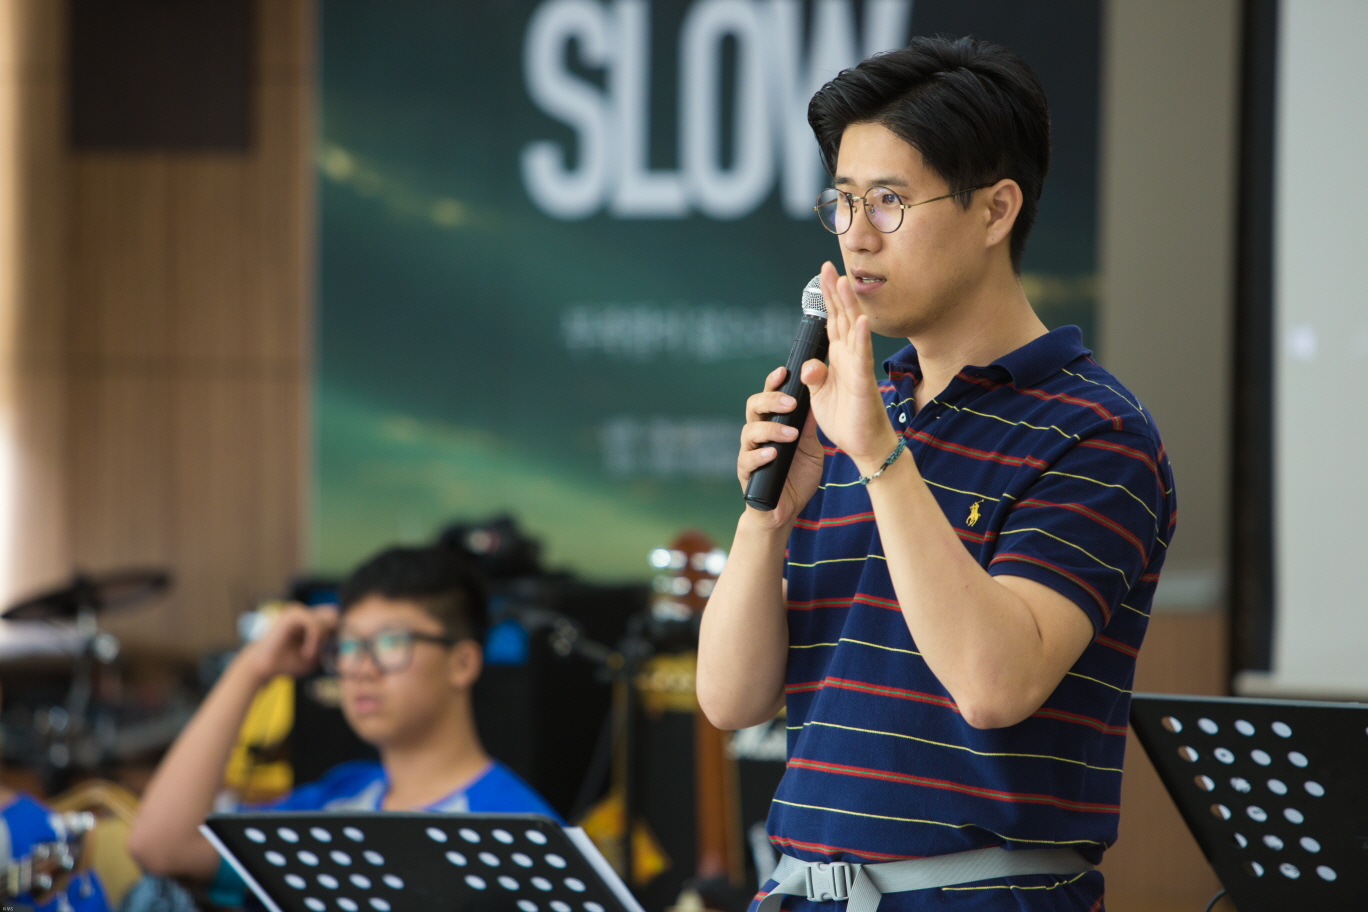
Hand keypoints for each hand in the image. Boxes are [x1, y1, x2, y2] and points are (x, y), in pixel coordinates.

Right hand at [237, 604, 337, 684]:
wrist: (263, 666)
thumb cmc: (288, 663)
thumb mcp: (316, 656)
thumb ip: (329, 646)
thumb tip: (344, 639)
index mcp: (312, 619)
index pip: (337, 617)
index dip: (339, 631)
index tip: (333, 649)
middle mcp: (306, 612)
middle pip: (335, 616)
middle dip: (333, 633)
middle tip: (322, 651)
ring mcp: (299, 611)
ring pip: (327, 618)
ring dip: (322, 638)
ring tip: (311, 653)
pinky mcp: (292, 614)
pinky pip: (314, 623)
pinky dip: (314, 639)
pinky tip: (307, 652)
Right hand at [738, 364, 823, 528]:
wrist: (786, 510)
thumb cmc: (797, 477)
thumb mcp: (811, 448)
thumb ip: (810, 427)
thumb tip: (818, 398)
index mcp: (773, 424)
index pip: (769, 397)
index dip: (773, 382)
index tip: (784, 372)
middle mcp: (758, 434)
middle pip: (754, 406)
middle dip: (771, 400)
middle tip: (790, 403)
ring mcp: (750, 453)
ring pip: (750, 431)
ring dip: (771, 429)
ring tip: (790, 434)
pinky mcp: (746, 473)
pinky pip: (748, 460)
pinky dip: (760, 455)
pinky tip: (773, 454)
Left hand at [802, 261, 899, 472]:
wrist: (864, 445)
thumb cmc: (846, 419)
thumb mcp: (820, 395)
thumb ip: (814, 376)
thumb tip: (808, 365)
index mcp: (839, 357)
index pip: (832, 320)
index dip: (828, 297)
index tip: (823, 274)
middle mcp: (850, 356)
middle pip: (843, 317)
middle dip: (836, 292)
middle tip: (829, 266)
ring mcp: (858, 367)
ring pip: (854, 330)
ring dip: (850, 305)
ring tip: (845, 281)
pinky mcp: (862, 382)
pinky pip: (862, 357)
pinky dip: (863, 338)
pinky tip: (863, 320)